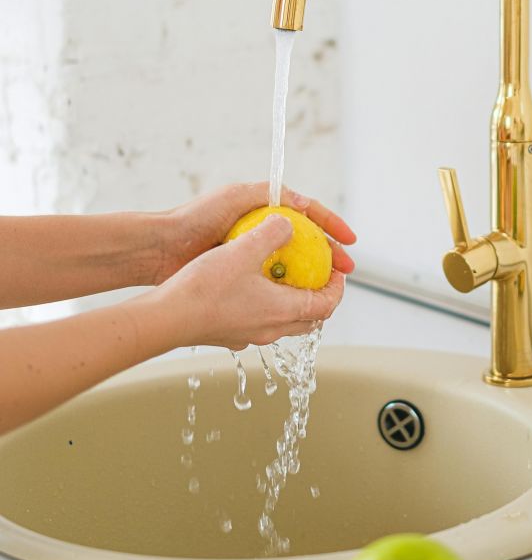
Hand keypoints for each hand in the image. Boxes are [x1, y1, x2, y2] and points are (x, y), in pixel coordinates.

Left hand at [152, 181, 355, 284]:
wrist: (160, 249)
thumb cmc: (194, 219)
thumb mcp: (236, 196)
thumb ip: (269, 195)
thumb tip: (304, 205)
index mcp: (264, 210)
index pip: (309, 216)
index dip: (333, 227)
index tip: (351, 242)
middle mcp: (262, 233)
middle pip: (308, 245)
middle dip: (331, 256)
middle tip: (346, 271)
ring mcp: (253, 258)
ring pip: (295, 268)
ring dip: (315, 278)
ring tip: (329, 289)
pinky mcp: (241, 279)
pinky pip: (273, 286)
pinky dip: (290, 292)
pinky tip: (300, 302)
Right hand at [156, 214, 345, 348]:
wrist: (166, 317)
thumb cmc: (205, 286)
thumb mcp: (244, 249)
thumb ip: (272, 232)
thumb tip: (289, 222)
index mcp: (283, 311)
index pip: (326, 305)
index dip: (337, 287)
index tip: (337, 270)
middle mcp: (270, 330)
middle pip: (310, 319)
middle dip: (320, 298)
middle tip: (318, 276)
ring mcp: (249, 336)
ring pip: (284, 323)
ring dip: (293, 303)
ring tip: (286, 279)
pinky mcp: (229, 336)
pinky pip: (259, 322)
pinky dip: (267, 307)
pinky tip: (250, 287)